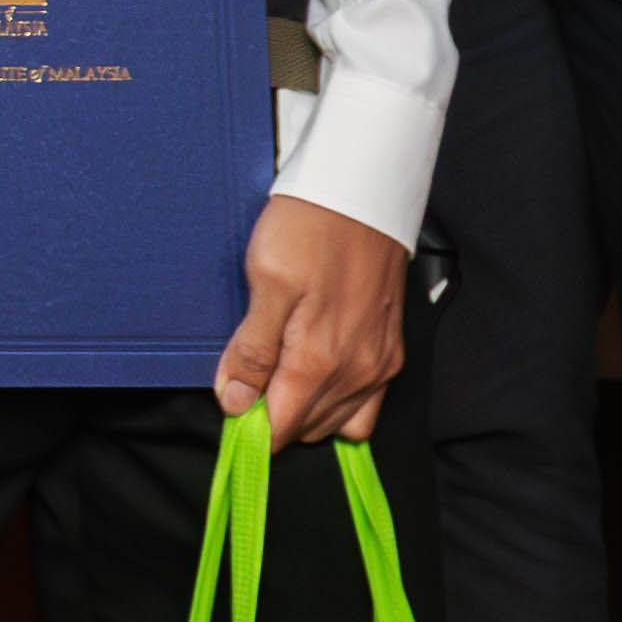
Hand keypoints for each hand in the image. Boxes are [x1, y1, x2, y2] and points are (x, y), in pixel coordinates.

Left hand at [219, 194, 412, 442]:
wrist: (360, 193)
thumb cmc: (310, 228)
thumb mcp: (264, 282)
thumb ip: (252, 350)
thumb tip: (236, 401)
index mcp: (320, 360)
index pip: (281, 429)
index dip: (249, 428)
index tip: (230, 409)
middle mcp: (357, 371)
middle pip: (307, 429)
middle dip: (274, 417)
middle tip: (247, 381)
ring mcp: (379, 363)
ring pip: (337, 421)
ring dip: (304, 411)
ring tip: (277, 374)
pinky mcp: (391, 350)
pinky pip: (367, 405)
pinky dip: (340, 404)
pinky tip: (314, 377)